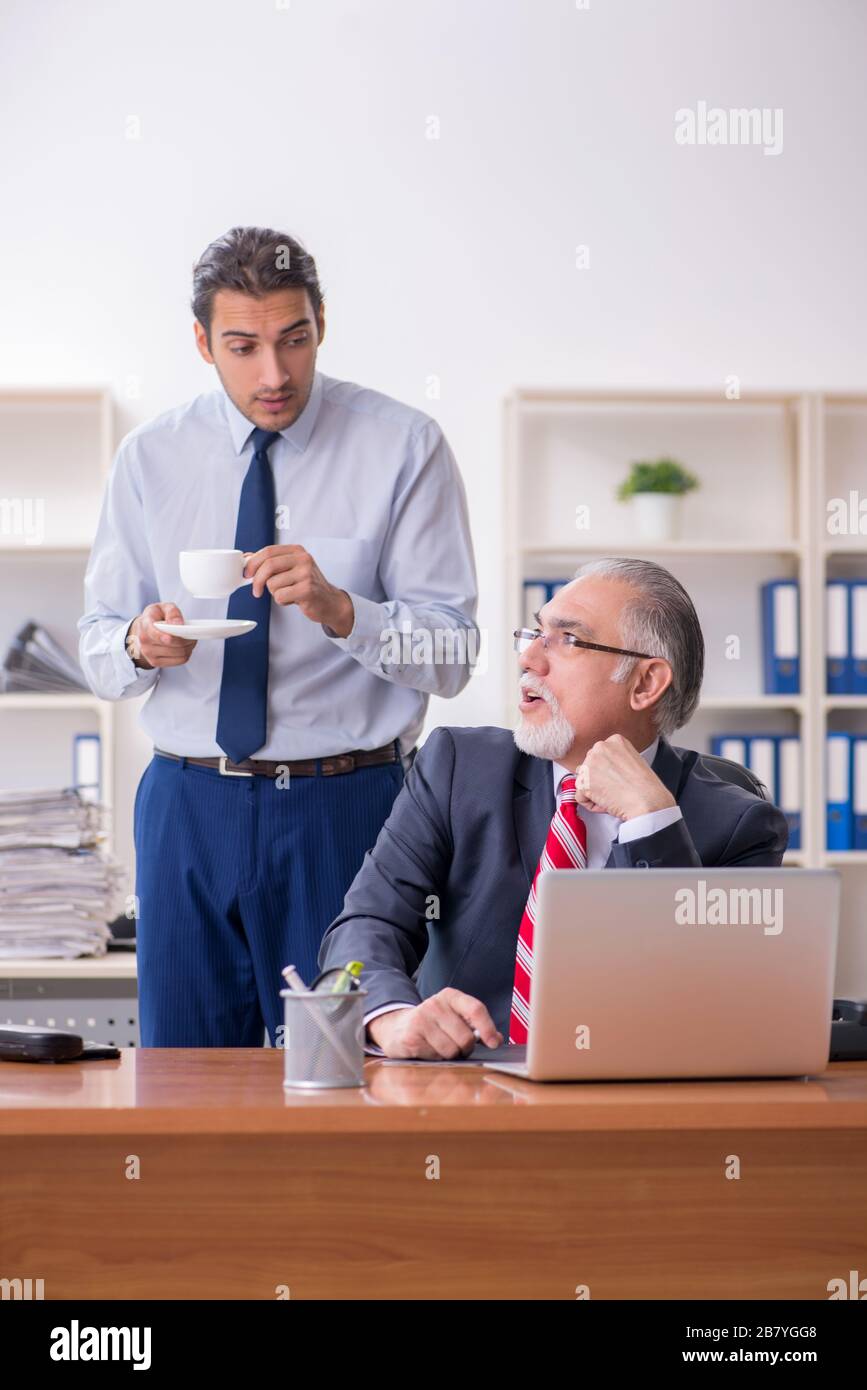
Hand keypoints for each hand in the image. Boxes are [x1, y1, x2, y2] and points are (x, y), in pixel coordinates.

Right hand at [128, 603, 196, 668]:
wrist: (143, 630)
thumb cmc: (155, 617)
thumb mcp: (163, 607)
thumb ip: (172, 612)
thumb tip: (178, 623)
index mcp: (144, 625)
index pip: (153, 633)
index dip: (162, 637)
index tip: (170, 637)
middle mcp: (144, 642)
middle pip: (171, 645)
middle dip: (186, 639)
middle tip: (192, 633)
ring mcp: (149, 654)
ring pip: (178, 653)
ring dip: (188, 646)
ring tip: (189, 639)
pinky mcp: (156, 663)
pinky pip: (180, 660)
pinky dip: (187, 653)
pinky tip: (185, 646)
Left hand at [243, 545, 353, 635]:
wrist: (329, 602)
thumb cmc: (308, 586)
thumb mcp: (290, 569)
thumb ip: (271, 563)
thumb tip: (246, 559)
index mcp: (297, 551)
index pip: (268, 551)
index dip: (252, 563)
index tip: (247, 574)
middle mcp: (303, 559)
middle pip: (268, 565)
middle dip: (257, 580)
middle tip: (256, 590)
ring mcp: (306, 574)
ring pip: (272, 584)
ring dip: (275, 593)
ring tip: (288, 593)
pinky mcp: (307, 590)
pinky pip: (280, 596)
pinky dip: (282, 601)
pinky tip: (293, 599)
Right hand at [367, 988, 502, 1059]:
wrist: (397, 1027)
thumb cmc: (434, 1025)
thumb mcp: (454, 1018)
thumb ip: (477, 1027)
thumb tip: (497, 1039)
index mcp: (450, 996)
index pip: (475, 1009)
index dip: (488, 1028)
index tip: (494, 1043)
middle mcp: (435, 1004)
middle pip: (466, 1037)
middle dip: (465, 1048)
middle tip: (457, 1046)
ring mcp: (421, 1019)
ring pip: (452, 1050)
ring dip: (450, 1055)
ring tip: (440, 1047)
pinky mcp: (411, 1037)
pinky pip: (436, 1057)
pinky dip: (436, 1058)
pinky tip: (428, 1049)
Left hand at [574, 733, 675, 820]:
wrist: (647, 801)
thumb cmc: (646, 787)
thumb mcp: (634, 760)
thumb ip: (615, 758)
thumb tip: (604, 768)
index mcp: (615, 740)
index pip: (600, 755)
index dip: (607, 770)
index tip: (618, 777)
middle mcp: (600, 748)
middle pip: (588, 766)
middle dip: (598, 779)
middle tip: (615, 788)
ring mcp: (589, 764)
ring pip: (583, 780)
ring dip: (594, 791)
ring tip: (613, 795)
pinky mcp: (583, 782)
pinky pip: (580, 796)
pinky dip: (592, 804)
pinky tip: (607, 802)